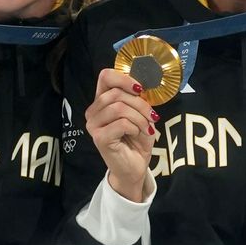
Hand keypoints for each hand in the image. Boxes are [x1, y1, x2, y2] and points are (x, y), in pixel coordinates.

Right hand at [87, 69, 155, 199]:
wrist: (134, 167)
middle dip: (140, 104)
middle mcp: (93, 112)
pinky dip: (135, 127)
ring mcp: (93, 125)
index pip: (105, 77)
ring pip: (119, 108)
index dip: (124, 78)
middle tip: (152, 117)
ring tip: (146, 128)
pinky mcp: (99, 138)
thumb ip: (137, 99)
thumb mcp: (141, 115)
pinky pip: (121, 123)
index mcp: (102, 101)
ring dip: (139, 117)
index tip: (140, 89)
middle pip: (117, 94)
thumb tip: (141, 87)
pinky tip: (136, 134)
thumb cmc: (137, 140)